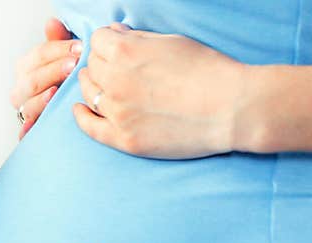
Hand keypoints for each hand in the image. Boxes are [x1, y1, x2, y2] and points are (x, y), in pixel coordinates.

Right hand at [11, 18, 81, 139]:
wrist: (65, 100)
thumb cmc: (64, 76)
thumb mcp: (64, 55)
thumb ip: (58, 40)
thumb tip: (52, 22)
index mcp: (26, 67)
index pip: (39, 56)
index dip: (58, 50)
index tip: (79, 48)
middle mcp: (22, 88)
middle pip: (31, 80)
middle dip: (52, 72)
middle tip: (73, 66)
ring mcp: (25, 108)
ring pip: (27, 104)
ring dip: (40, 99)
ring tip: (55, 92)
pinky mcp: (30, 128)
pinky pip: (24, 131)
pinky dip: (26, 131)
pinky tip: (32, 127)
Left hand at [74, 25, 246, 158]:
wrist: (231, 108)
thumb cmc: (209, 70)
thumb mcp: (172, 42)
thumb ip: (137, 38)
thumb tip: (114, 33)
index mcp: (126, 51)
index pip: (98, 41)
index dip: (107, 42)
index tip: (115, 48)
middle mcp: (115, 81)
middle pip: (92, 66)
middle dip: (101, 63)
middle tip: (115, 68)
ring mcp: (117, 112)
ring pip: (89, 93)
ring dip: (93, 85)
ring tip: (103, 84)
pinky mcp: (124, 138)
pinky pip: (90, 127)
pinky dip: (81, 116)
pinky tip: (80, 109)